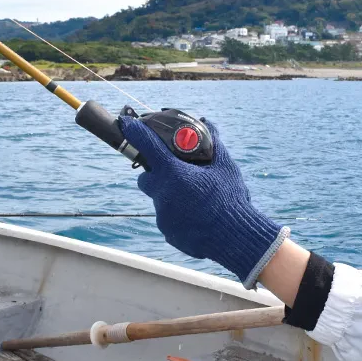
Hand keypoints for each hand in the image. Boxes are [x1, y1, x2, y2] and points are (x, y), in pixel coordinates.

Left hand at [119, 116, 287, 287]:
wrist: (235, 238)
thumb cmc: (231, 199)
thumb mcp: (225, 166)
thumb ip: (214, 142)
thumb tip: (208, 123)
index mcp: (174, 173)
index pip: (147, 146)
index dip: (134, 132)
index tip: (126, 124)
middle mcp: (162, 194)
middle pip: (145, 178)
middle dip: (155, 174)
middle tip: (175, 173)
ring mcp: (163, 216)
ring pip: (159, 200)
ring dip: (170, 196)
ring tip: (194, 199)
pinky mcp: (168, 233)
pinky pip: (167, 219)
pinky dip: (178, 215)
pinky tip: (196, 216)